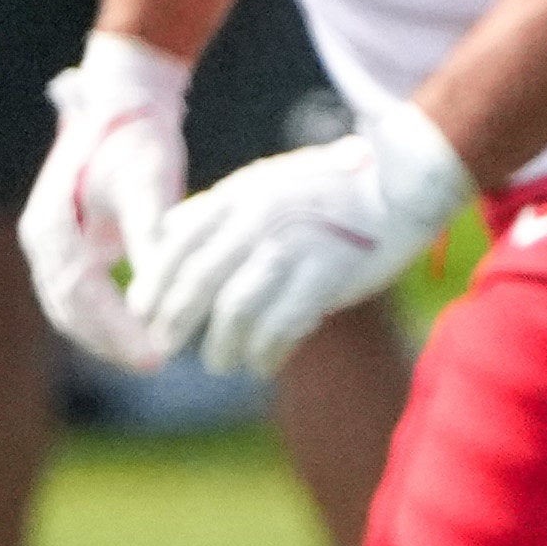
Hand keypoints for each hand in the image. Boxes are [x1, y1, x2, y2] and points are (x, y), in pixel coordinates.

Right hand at [17, 27, 193, 370]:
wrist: (122, 104)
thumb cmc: (138, 140)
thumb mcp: (149, 182)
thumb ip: (153, 234)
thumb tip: (164, 287)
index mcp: (50, 227)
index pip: (79, 294)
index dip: (115, 329)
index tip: (154, 355)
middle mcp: (42, 240)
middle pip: (68, 309)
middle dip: (110, 340)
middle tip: (157, 362)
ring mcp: (51, 244)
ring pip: (72, 306)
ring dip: (107, 334)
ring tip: (153, 355)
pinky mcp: (70, 245)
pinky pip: (83, 293)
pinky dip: (107, 316)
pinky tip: (146, 331)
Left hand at [129, 91, 474, 376]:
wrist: (402, 184)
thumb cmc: (330, 187)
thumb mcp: (263, 182)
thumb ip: (218, 208)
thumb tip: (169, 236)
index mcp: (238, 196)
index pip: (177, 245)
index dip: (154, 284)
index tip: (145, 314)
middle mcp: (259, 220)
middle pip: (198, 282)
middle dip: (175, 322)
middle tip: (165, 347)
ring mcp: (294, 247)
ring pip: (236, 310)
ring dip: (223, 345)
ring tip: (220, 363)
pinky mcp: (329, 275)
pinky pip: (284, 324)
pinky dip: (267, 351)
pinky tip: (263, 364)